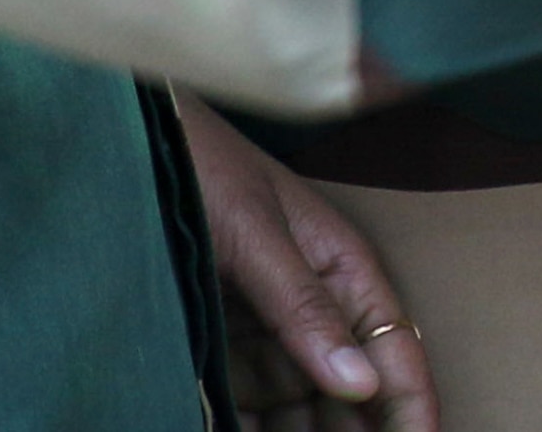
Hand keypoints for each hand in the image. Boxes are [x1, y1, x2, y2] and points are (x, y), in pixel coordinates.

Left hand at [173, 91, 439, 431]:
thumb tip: (362, 382)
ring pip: (303, 406)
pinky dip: (252, 427)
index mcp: (342, 268)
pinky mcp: (225, 339)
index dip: (415, 412)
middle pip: (353, 393)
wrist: (126, 139)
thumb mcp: (253, 232)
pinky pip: (250, 402)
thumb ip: (304, 306)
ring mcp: (270, 324)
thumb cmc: (199, 163)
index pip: (398, 353)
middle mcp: (315, 302)